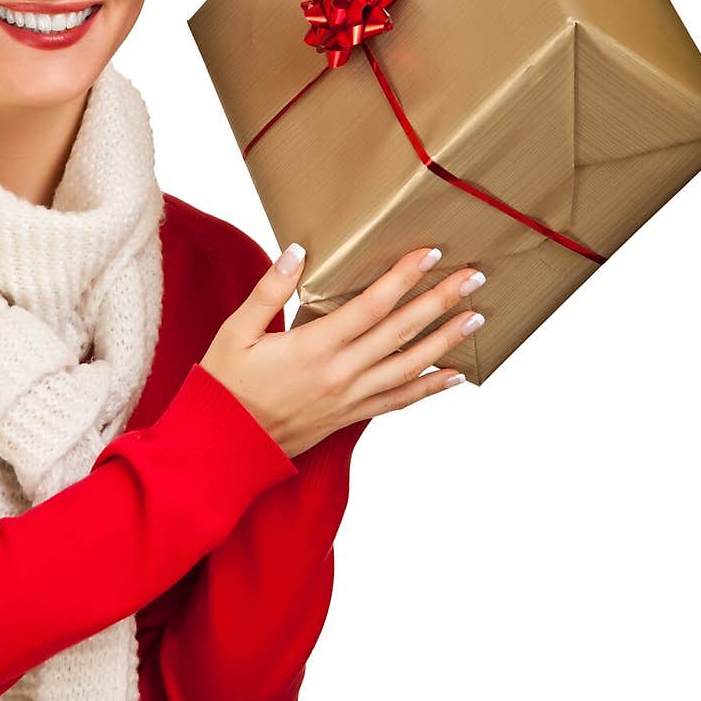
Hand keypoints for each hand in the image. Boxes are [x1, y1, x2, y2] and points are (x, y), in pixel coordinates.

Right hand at [198, 244, 485, 459]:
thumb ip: (270, 290)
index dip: (402, 278)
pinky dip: (430, 388)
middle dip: (440, 301)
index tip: (430, 254)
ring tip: (476, 317)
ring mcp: (350, 398)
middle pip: (401, 331)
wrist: (224, 448)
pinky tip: (454, 375)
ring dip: (446, 340)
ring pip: (409, 366)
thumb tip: (298, 252)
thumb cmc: (226, 386)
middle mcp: (340, 373)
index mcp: (313, 346)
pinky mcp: (351, 416)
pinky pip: (399, 400)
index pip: (371, 305)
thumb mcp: (236, 332)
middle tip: (473, 278)